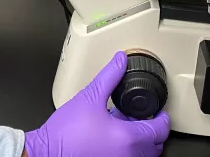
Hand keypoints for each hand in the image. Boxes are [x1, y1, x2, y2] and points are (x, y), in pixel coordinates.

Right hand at [24, 52, 170, 156]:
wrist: (47, 151)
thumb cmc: (65, 132)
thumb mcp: (89, 96)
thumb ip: (109, 76)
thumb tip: (120, 62)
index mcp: (127, 138)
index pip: (159, 130)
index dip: (163, 118)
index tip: (161, 113)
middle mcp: (127, 156)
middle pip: (154, 146)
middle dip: (153, 130)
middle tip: (146, 118)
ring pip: (142, 155)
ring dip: (140, 141)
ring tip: (127, 127)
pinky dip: (128, 150)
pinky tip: (113, 138)